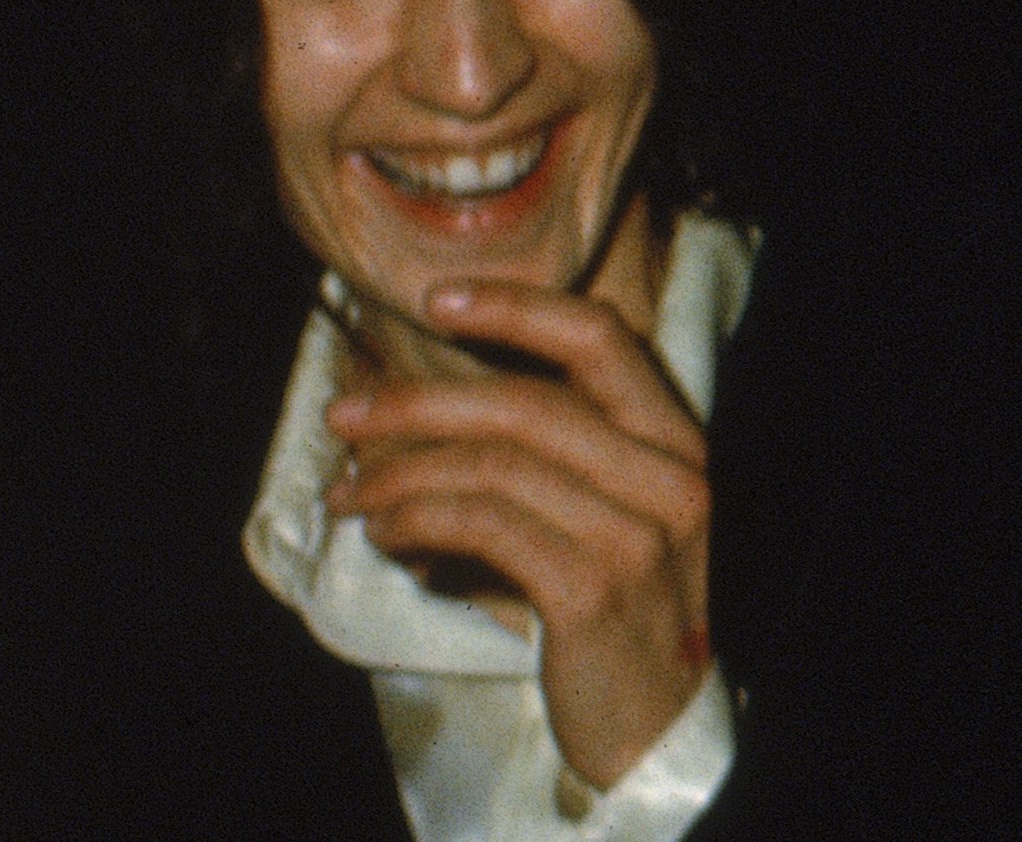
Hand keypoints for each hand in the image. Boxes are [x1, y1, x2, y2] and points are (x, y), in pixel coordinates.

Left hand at [327, 277, 714, 793]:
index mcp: (677, 440)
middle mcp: (670, 474)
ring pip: (495, 465)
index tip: (436, 299)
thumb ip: (560, 457)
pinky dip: (418, 518)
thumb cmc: (619, 611)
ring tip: (349, 494)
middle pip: (528, 403)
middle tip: (344, 415)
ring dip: (400, 473)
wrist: (657, 722)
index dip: (516, 308)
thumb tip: (428, 411)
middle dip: (419, 402)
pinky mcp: (593, 589)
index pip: (602, 338)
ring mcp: (638, 532)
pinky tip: (385, 533)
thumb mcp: (613, 515)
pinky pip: (484, 526)